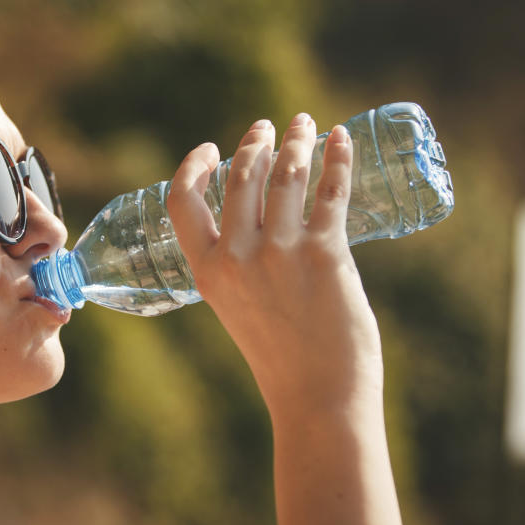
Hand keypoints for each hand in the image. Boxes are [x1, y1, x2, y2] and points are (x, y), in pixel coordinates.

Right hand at [166, 114, 382, 422]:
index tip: (213, 148)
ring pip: (285, 174)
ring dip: (297, 141)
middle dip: (256, 142)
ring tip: (306, 125)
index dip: (194, 166)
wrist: (318, 398)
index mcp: (207, 272)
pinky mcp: (325, 254)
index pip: (183, 201)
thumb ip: (240, 265)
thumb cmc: (284, 359)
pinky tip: (341, 139)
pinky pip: (330, 191)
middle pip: (241, 177)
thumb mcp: (238, 307)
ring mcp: (280, 254)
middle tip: (271, 127)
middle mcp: (237, 257)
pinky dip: (338, 158)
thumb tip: (264, 217)